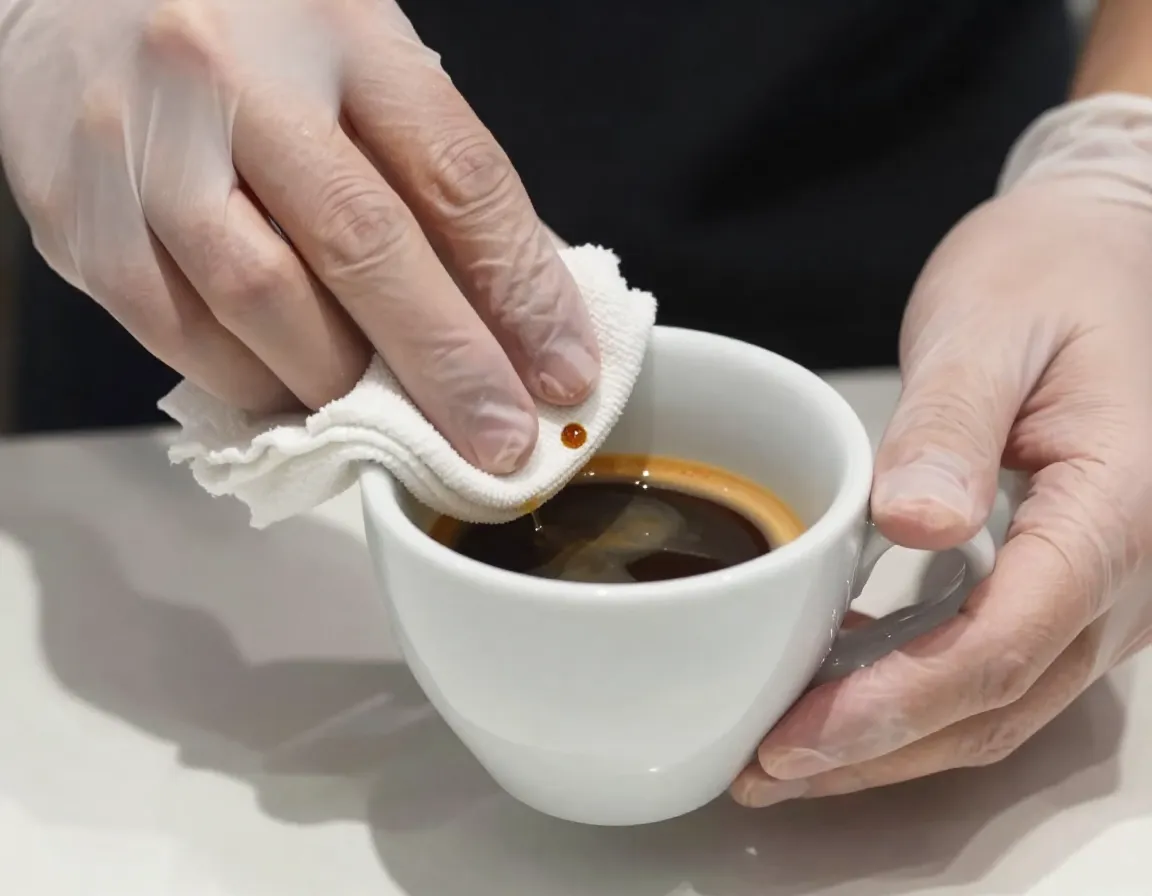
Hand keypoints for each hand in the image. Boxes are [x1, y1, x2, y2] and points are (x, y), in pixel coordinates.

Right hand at [0, 0, 598, 471]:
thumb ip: (431, 170)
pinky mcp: (72, 211)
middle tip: (500, 444)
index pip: (455, 178)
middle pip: (365, 248)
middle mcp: (234, 79)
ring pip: (262, 303)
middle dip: (447, 368)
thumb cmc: (244, 25)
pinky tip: (294, 395)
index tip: (564, 374)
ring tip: (393, 425)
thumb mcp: (360, 57)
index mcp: (337, 30)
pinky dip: (249, 381)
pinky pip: (176, 330)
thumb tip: (516, 308)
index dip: (523, 293)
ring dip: (343, 387)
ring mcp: (139, 144)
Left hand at [732, 96, 1151, 807]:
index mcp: (1117, 504)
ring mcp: (1104, 586)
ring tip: (783, 756)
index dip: (898, 703)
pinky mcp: (1068, 581)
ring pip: (1001, 705)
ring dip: (892, 743)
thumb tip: (916, 523)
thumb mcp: (989, 325)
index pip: (1007, 641)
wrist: (1102, 255)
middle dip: (879, 748)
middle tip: (764, 769)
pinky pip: (997, 667)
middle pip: (1000, 699)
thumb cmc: (1048, 273)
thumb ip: (952, 424)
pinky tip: (836, 691)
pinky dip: (914, 698)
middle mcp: (1128, 570)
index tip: (798, 735)